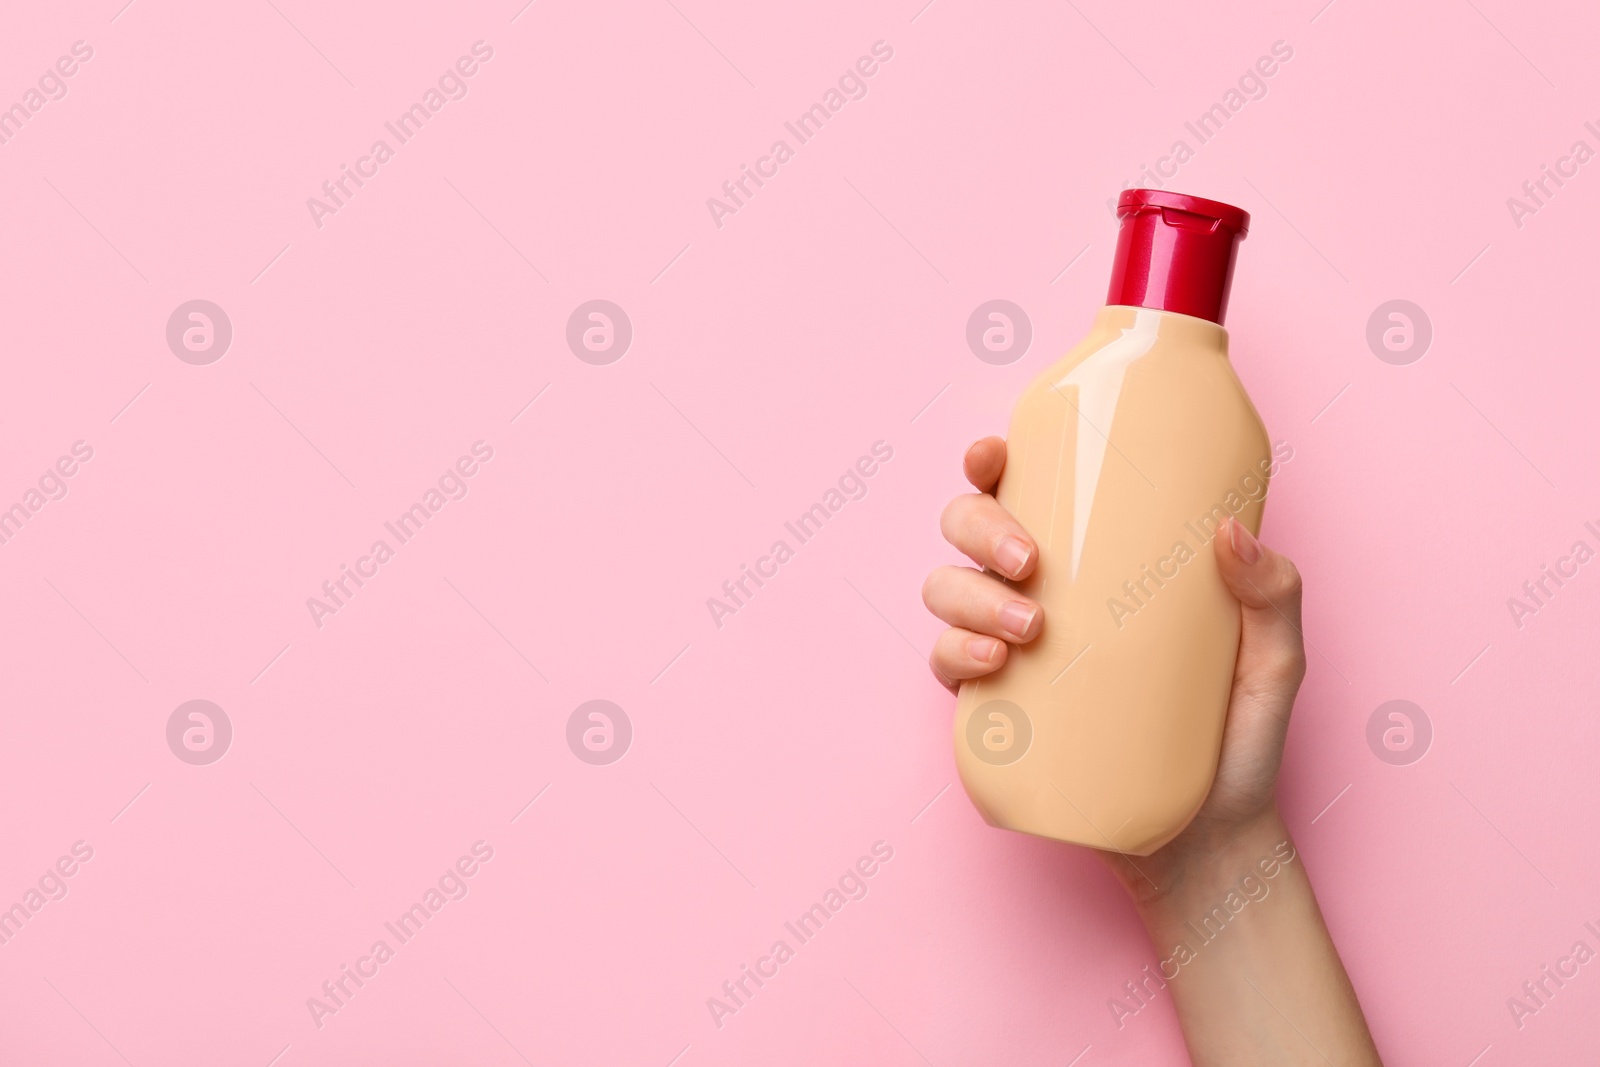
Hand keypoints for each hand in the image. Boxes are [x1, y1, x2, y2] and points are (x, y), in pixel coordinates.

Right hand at [923, 436, 1306, 902]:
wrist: (1208, 844)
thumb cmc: (1238, 739)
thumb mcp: (1274, 660)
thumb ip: (1272, 595)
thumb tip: (1230, 532)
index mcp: (1092, 558)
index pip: (1025, 489)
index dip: (990, 463)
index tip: (994, 455)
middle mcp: (1039, 594)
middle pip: (967, 529)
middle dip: (979, 530)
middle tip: (1031, 563)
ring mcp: (1010, 650)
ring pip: (946, 590)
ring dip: (969, 596)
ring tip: (1027, 628)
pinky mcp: (996, 711)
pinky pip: (944, 664)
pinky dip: (954, 653)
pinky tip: (993, 663)